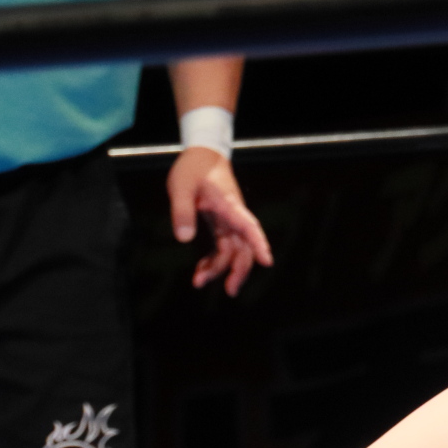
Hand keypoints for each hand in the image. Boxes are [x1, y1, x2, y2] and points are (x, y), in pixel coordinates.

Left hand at [167, 147, 272, 296]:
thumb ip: (182, 212)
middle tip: (229, 291)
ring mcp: (229, 221)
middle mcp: (234, 215)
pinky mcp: (221, 224)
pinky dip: (214, 260)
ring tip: (199, 282)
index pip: (249, 226)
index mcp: (229, 205)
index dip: (259, 244)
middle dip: (240, 269)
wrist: (201, 156)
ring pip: (234, 250)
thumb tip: (184, 239)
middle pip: (245, 246)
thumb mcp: (181, 187)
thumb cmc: (193, 169)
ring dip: (221, 268)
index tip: (267, 262)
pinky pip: (223, 247)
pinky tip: (201, 270)